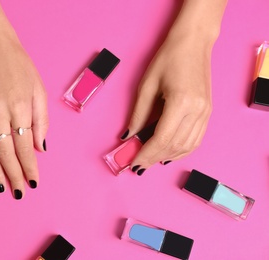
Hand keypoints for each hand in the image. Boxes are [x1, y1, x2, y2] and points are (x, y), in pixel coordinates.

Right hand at [0, 33, 47, 197]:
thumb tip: (40, 148)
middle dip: (14, 176)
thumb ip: (42, 121)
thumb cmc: (20, 68)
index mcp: (19, 107)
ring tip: (1, 187)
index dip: (30, 167)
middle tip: (19, 192)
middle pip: (6, 153)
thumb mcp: (39, 90)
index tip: (34, 182)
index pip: (25, 146)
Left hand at [122, 31, 212, 174]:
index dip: (146, 154)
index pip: (161, 139)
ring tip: (150, 161)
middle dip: (154, 159)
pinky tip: (168, 153)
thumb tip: (128, 136)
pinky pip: (196, 140)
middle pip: (174, 146)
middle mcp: (197, 111)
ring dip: (167, 157)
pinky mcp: (208, 112)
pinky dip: (181, 150)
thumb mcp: (146, 85)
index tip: (133, 164)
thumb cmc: (168, 59)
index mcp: (181, 102)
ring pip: (187, 147)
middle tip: (138, 166)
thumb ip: (138, 114)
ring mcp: (206, 113)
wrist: (194, 43)